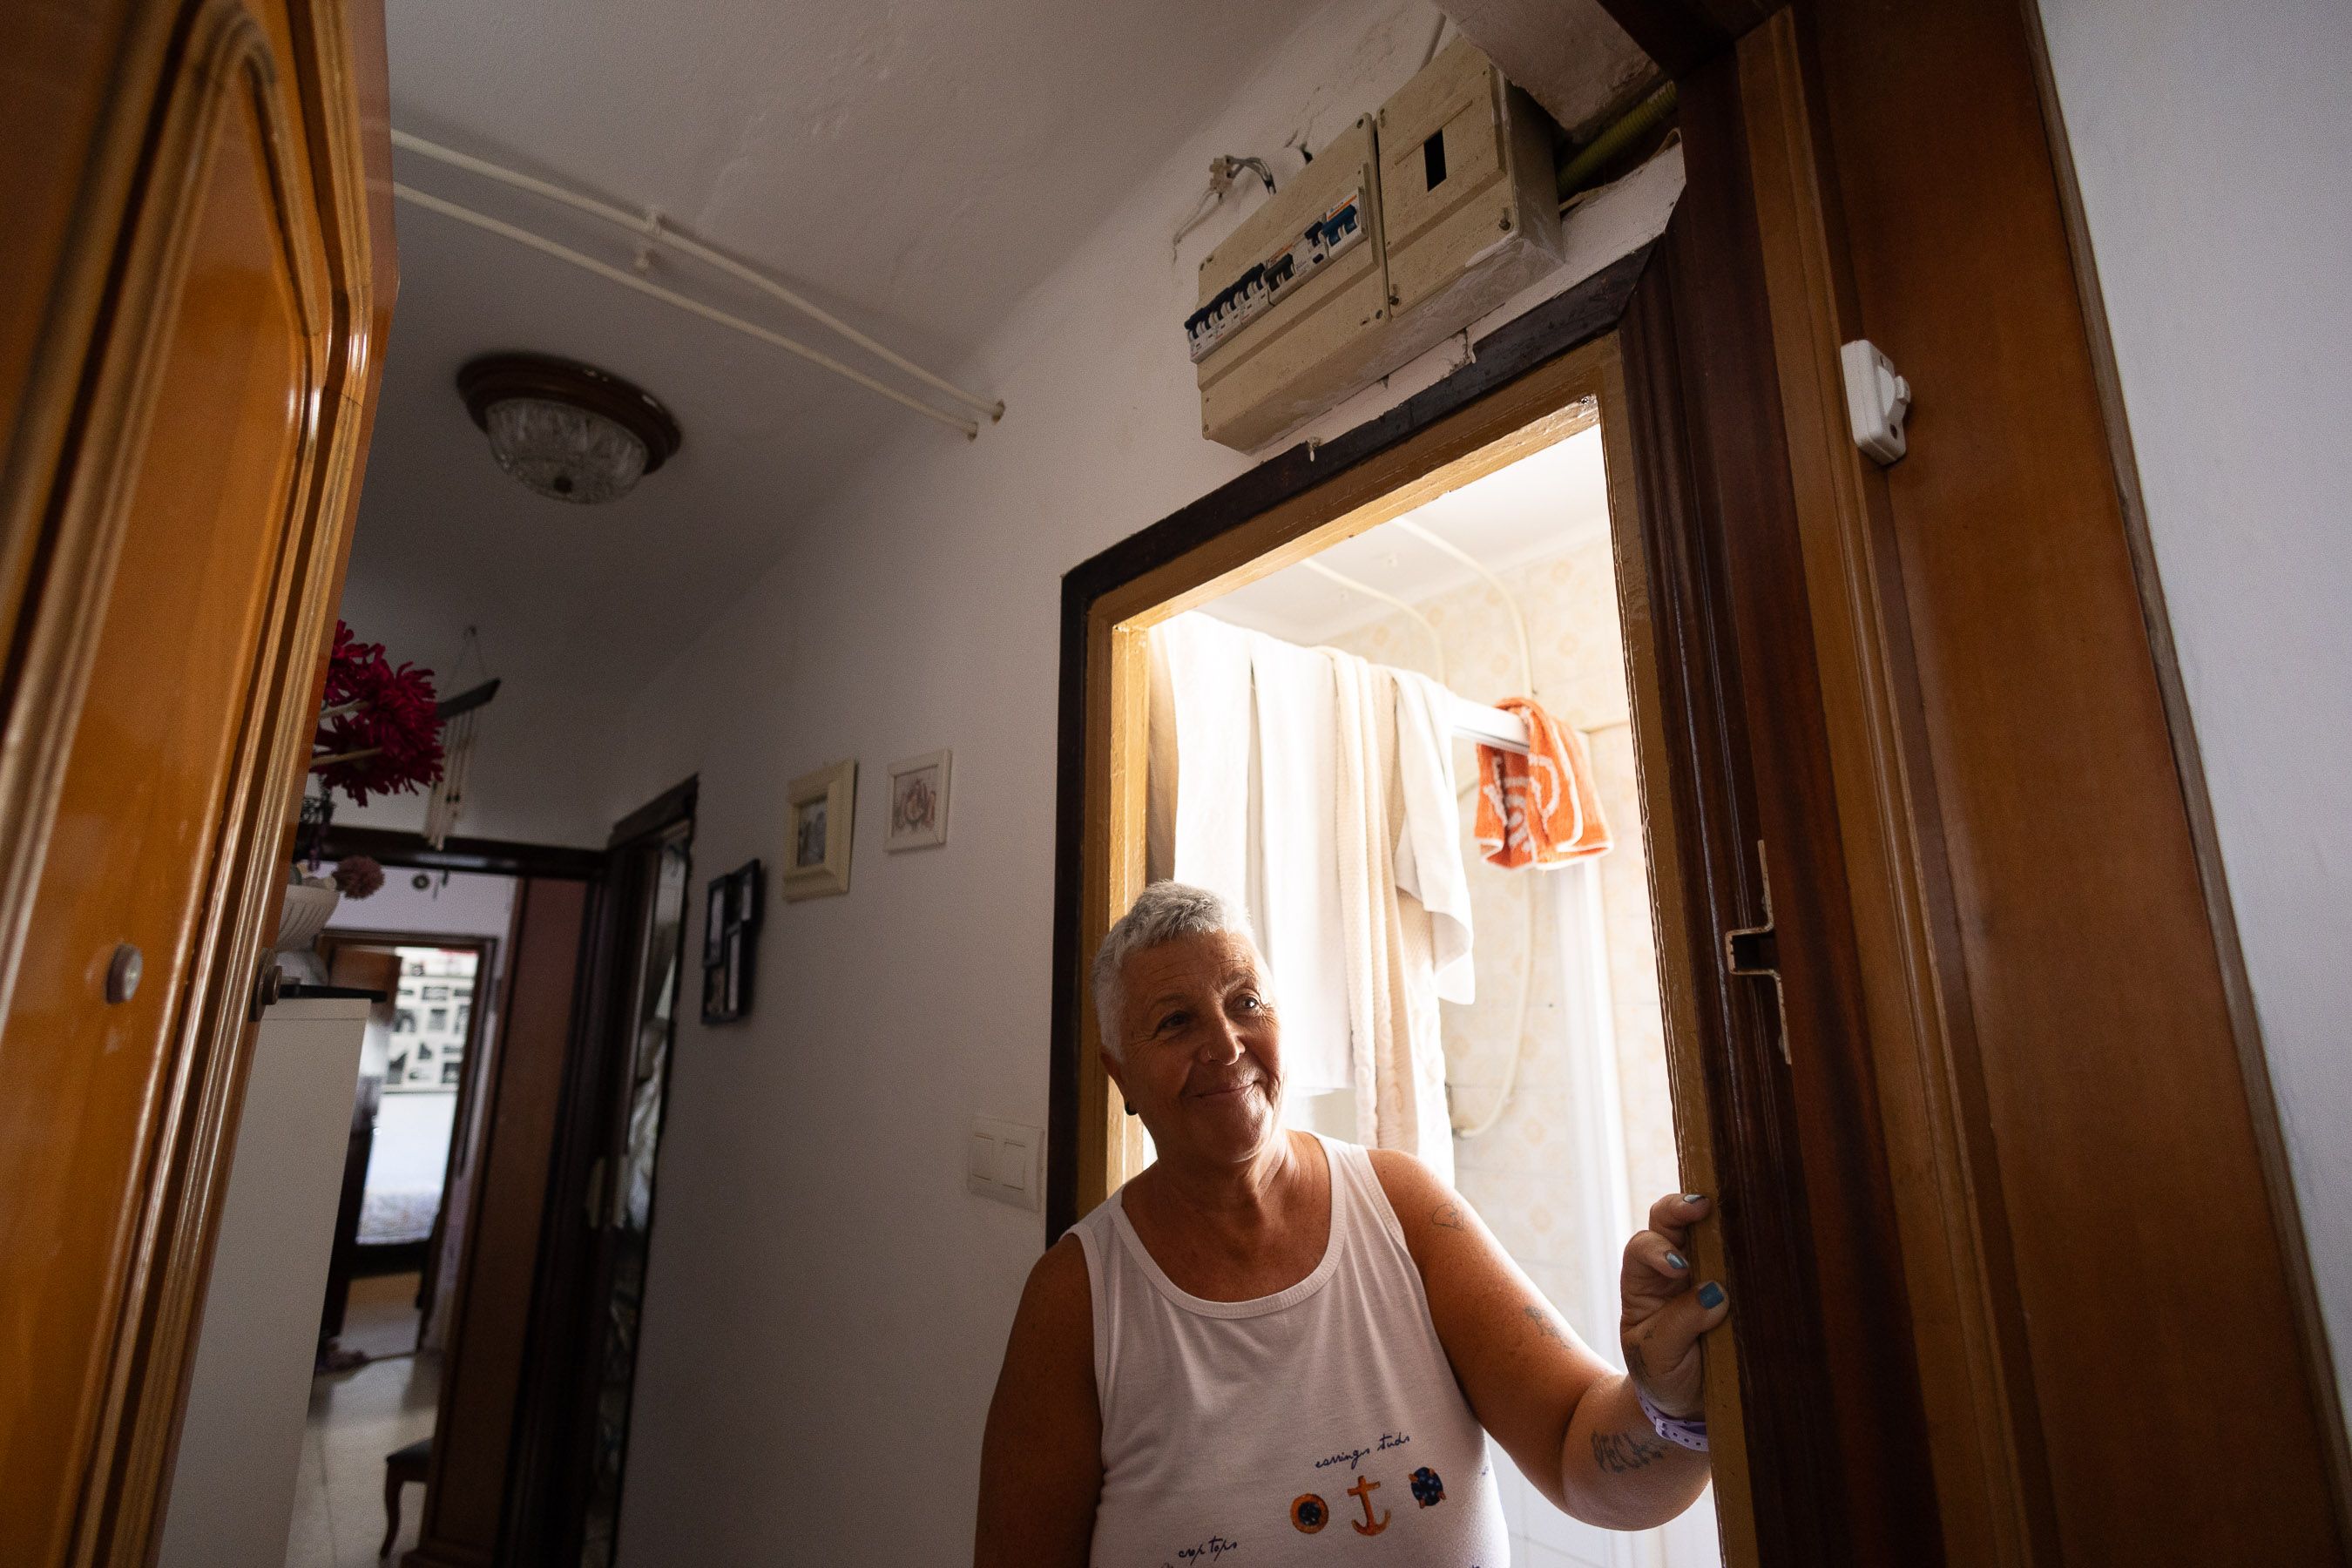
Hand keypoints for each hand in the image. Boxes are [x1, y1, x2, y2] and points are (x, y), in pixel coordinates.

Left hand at [1619, 1192, 1728, 1419]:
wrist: (1690, 1401)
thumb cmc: (1664, 1375)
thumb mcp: (1658, 1357)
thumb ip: (1679, 1324)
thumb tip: (1716, 1292)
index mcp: (1642, 1283)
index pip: (1641, 1248)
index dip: (1658, 1250)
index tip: (1680, 1267)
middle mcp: (1671, 1269)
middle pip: (1668, 1221)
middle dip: (1681, 1208)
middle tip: (1703, 1207)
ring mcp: (1705, 1273)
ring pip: (1706, 1231)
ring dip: (1720, 1219)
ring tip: (1739, 1217)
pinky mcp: (1736, 1286)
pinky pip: (1739, 1259)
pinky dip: (1749, 1247)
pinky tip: (1765, 1244)